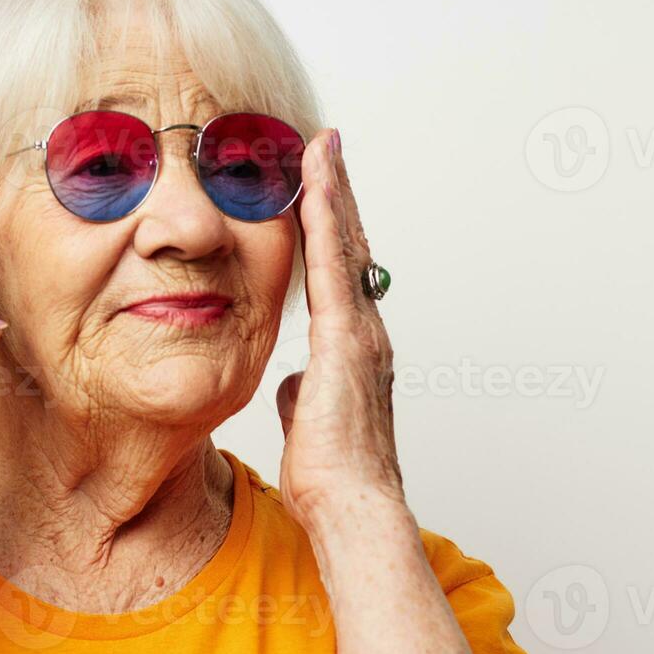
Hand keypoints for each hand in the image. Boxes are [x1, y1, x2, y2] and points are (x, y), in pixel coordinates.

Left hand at [276, 129, 404, 531]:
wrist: (352, 507)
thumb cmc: (332, 478)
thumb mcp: (306, 424)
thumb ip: (299, 395)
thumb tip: (287, 384)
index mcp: (354, 351)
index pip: (339, 275)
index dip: (331, 230)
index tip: (320, 191)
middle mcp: (366, 332)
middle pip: (349, 247)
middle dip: (338, 194)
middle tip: (327, 147)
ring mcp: (361, 332)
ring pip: (345, 246)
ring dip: (333, 192)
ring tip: (321, 147)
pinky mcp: (346, 340)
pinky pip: (332, 265)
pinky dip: (324, 221)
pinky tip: (312, 185)